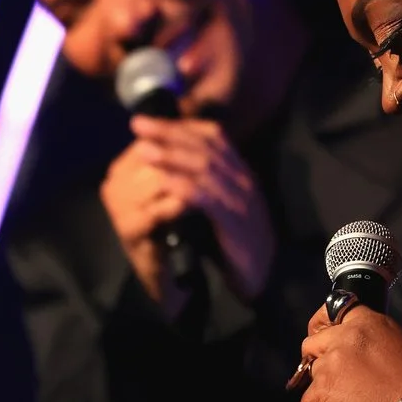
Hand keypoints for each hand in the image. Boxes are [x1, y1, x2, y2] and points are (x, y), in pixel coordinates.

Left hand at [99, 117, 274, 310]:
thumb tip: (171, 166)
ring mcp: (241, 200)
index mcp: (240, 173)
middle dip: (169, 133)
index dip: (179, 126)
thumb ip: (206, 184)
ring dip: (171, 156)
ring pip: (205, 168)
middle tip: (138, 125)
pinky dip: (184, 186)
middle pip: (204, 146)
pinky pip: (208, 199)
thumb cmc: (236, 241)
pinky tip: (162, 181)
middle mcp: (243, 180)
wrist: (263, 279)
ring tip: (143, 150)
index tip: (148, 122)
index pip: (212, 137)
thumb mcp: (222, 205)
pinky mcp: (234, 223)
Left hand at [294, 303, 401, 401]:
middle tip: (328, 376)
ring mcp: (330, 366)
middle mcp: (344, 339)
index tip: (319, 334)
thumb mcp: (401, 347)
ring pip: (310, 376)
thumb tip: (359, 356)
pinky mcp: (321, 394)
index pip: (333, 310)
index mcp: (368, 323)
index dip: (322, 324)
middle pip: (312, 344)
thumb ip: (373, 344)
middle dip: (316, 359)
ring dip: (320, 390)